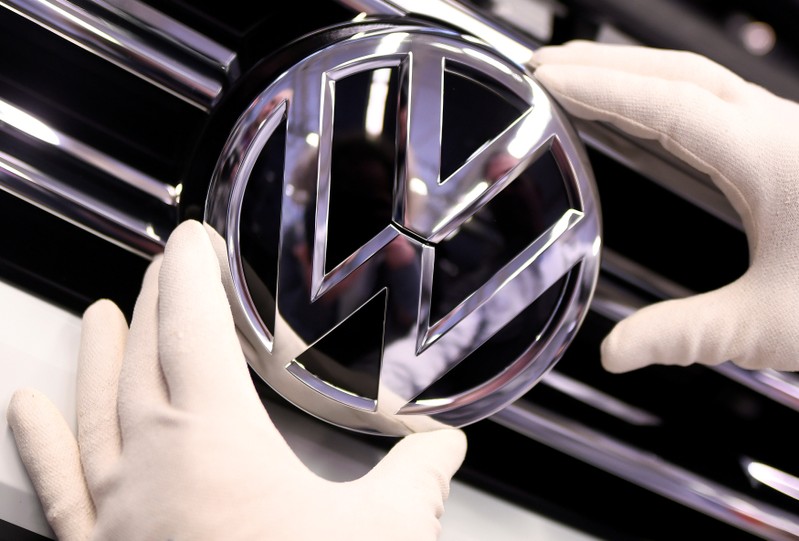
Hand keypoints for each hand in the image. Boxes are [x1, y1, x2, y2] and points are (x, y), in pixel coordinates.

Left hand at [6, 220, 466, 540]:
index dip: (190, 270)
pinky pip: (54, 486)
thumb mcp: (385, 532)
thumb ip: (420, 477)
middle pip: (143, 356)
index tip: (192, 238)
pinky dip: (38, 442)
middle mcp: (149, 466)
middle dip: (154, 304)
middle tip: (164, 272)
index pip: (191, 324)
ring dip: (99, 355)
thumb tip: (445, 450)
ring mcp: (115, 512)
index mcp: (214, 440)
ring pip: (95, 409)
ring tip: (98, 314)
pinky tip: (26, 409)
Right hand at [531, 40, 798, 372]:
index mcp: (766, 159)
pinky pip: (715, 100)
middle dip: (605, 64)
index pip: (664, 107)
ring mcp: (785, 131)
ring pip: (698, 80)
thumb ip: (685, 334)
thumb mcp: (769, 323)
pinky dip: (665, 93)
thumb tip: (616, 351)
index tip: (549, 79)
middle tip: (547, 64)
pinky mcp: (788, 145)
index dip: (599, 89)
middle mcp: (776, 130)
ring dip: (635, 72)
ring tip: (581, 77)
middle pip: (676, 73)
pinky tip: (646, 113)